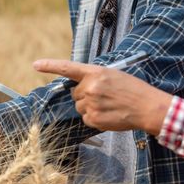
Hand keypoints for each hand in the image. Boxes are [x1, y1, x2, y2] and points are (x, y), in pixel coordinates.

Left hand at [33, 59, 173, 135]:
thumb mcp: (114, 75)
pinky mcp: (93, 118)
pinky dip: (94, 118)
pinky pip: (85, 118)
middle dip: (85, 95)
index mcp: (96, 72)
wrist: (148, 107)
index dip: (50, 66)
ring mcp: (90, 104)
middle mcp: (90, 87)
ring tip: (109, 105)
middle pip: (75, 93)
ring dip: (89, 107)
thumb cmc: (133, 90)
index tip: (35, 65)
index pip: (68, 68)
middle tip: (103, 96)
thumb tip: (79, 88)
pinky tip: (108, 114)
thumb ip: (94, 78)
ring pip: (79, 107)